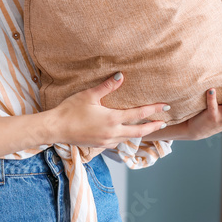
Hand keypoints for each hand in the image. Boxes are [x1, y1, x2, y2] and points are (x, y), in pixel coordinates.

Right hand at [49, 72, 168, 149]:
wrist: (56, 128)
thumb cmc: (70, 110)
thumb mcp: (89, 95)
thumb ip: (107, 86)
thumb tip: (121, 76)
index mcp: (112, 119)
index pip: (139, 114)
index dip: (153, 110)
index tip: (165, 107)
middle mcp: (112, 133)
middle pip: (139, 132)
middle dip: (153, 127)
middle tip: (164, 123)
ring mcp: (106, 141)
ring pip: (129, 138)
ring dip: (140, 133)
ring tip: (148, 128)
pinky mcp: (99, 146)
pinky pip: (117, 142)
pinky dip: (125, 137)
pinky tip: (123, 134)